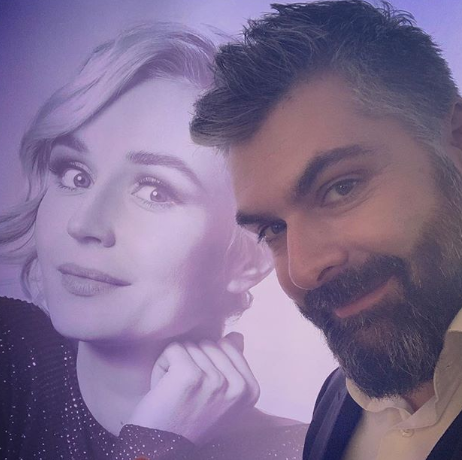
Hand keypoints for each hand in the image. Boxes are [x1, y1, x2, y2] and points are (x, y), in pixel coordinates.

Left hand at [127, 332, 259, 444]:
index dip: (208, 360)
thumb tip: (236, 335)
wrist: (161, 449)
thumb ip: (232, 364)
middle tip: (187, 391)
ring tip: (176, 391)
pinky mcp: (190, 376)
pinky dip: (162, 364)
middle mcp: (237, 386)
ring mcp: (216, 381)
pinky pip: (174, 348)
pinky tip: (164, 387)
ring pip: (191, 344)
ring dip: (176, 363)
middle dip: (192, 360)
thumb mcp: (220, 394)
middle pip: (208, 342)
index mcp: (250, 389)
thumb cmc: (188, 418)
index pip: (228, 345)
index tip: (202, 388)